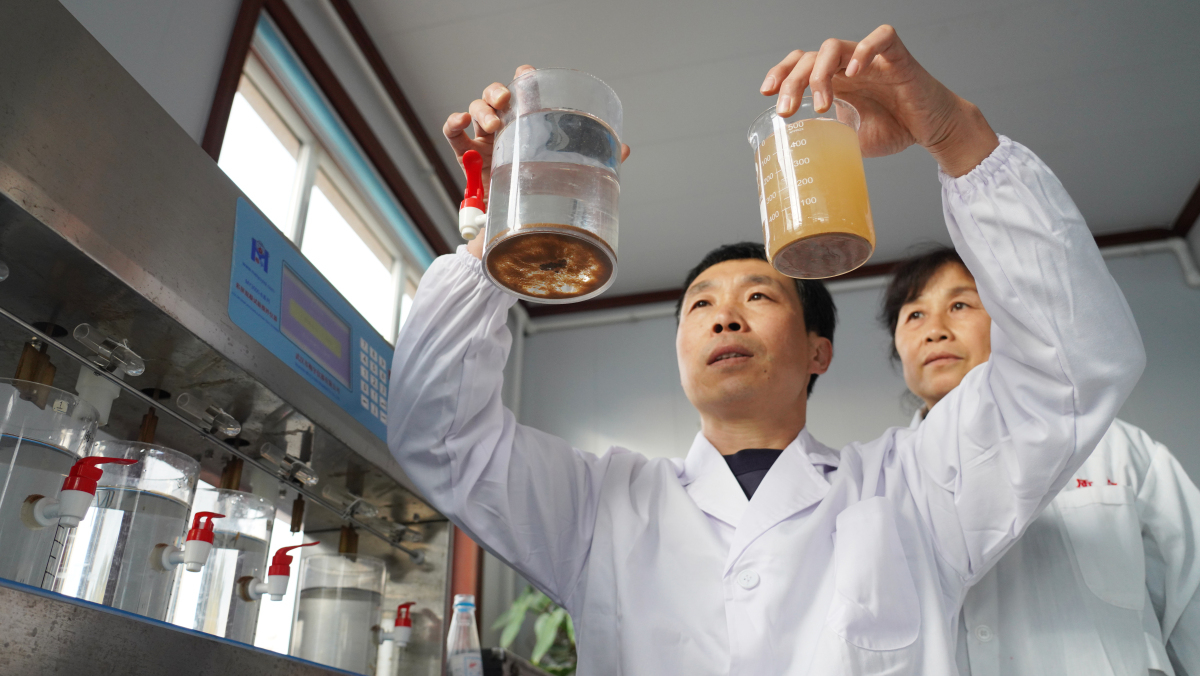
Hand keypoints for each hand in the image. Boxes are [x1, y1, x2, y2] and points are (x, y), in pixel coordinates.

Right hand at [443, 65, 631, 201]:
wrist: (511, 230)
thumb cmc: (537, 197)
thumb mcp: (563, 176)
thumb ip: (591, 161)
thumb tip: (625, 149)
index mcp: (525, 128)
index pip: (522, 94)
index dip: (522, 79)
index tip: (527, 72)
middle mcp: (503, 129)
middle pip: (494, 95)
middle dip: (497, 91)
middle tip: (506, 102)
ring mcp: (482, 141)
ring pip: (475, 108)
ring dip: (481, 109)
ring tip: (493, 124)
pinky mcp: (465, 158)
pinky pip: (453, 135)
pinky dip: (453, 122)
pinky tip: (461, 122)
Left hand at [760, 25, 997, 176]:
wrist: (934, 130)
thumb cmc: (896, 129)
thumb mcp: (852, 141)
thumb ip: (830, 140)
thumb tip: (801, 161)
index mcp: (836, 80)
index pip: (800, 63)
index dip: (781, 73)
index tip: (766, 93)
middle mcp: (850, 65)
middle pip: (809, 56)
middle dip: (791, 81)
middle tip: (786, 110)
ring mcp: (872, 59)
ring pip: (835, 46)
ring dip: (820, 74)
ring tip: (822, 104)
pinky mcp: (899, 58)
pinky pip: (881, 37)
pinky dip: (864, 50)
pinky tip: (854, 73)